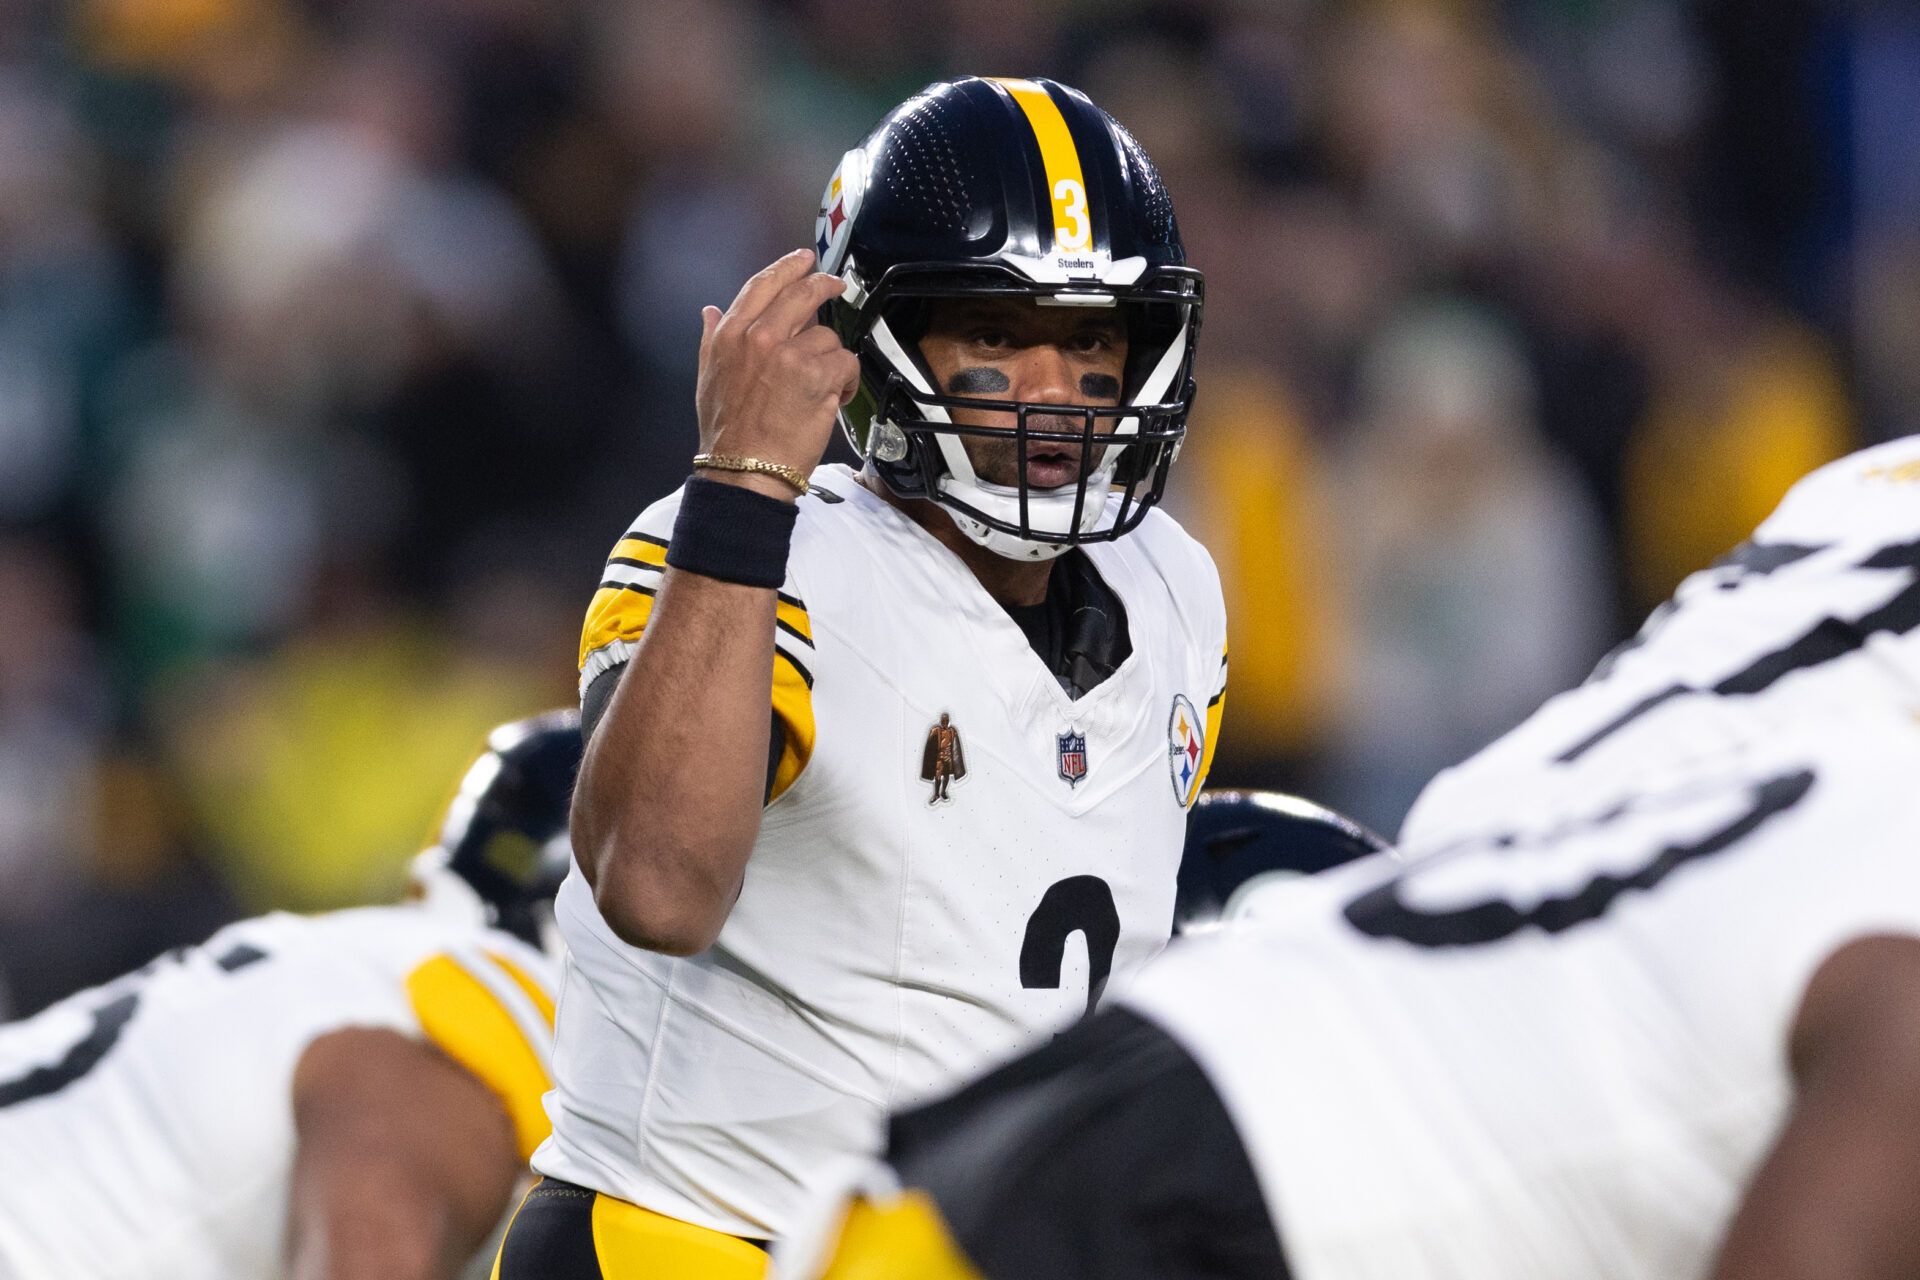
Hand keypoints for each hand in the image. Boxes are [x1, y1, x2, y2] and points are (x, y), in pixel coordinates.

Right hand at [695, 248, 860, 499]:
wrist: (744, 469)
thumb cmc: (727, 433)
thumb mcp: (707, 378)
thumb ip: (712, 338)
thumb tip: (710, 311)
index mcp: (730, 335)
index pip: (763, 285)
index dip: (788, 267)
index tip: (804, 259)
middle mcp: (760, 337)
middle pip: (801, 294)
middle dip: (823, 285)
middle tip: (836, 285)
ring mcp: (791, 355)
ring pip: (827, 337)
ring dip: (830, 360)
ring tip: (821, 386)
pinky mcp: (818, 376)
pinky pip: (845, 362)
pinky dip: (845, 381)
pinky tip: (833, 398)